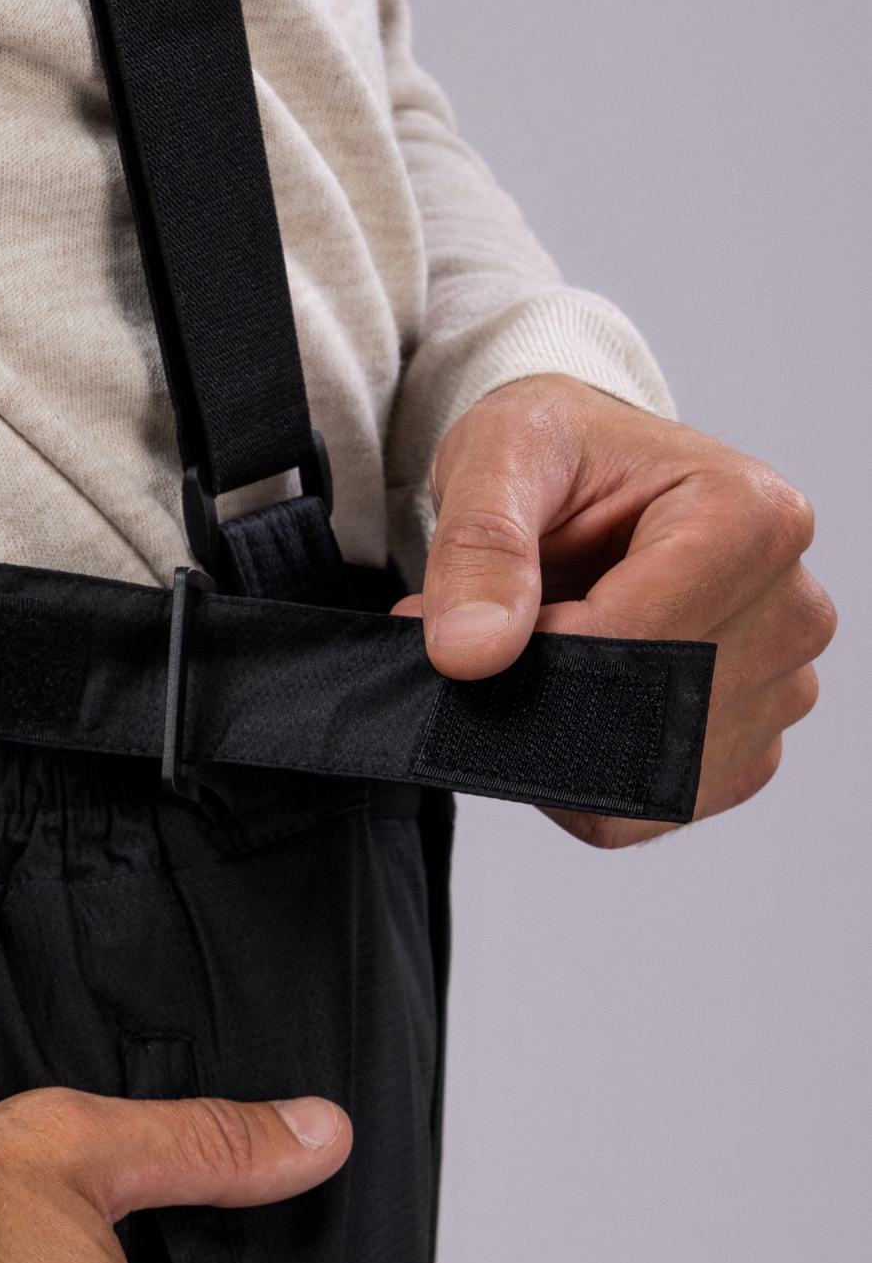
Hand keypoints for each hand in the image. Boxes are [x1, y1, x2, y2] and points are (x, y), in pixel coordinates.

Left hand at [392, 375, 834, 846]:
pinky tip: (556, 709)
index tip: (475, 633)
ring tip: (524, 663)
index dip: (541, 653)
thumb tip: (471, 654)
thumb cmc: (559, 457)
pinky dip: (580, 780)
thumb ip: (479, 545)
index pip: (639, 638)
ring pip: (647, 772)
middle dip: (540, 698)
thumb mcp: (499, 455)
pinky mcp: (746, 748)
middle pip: (649, 712)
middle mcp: (791, 607)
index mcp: (751, 517)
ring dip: (556, 739)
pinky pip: (650, 808)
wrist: (586, 482)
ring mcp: (781, 686)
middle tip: (474, 655)